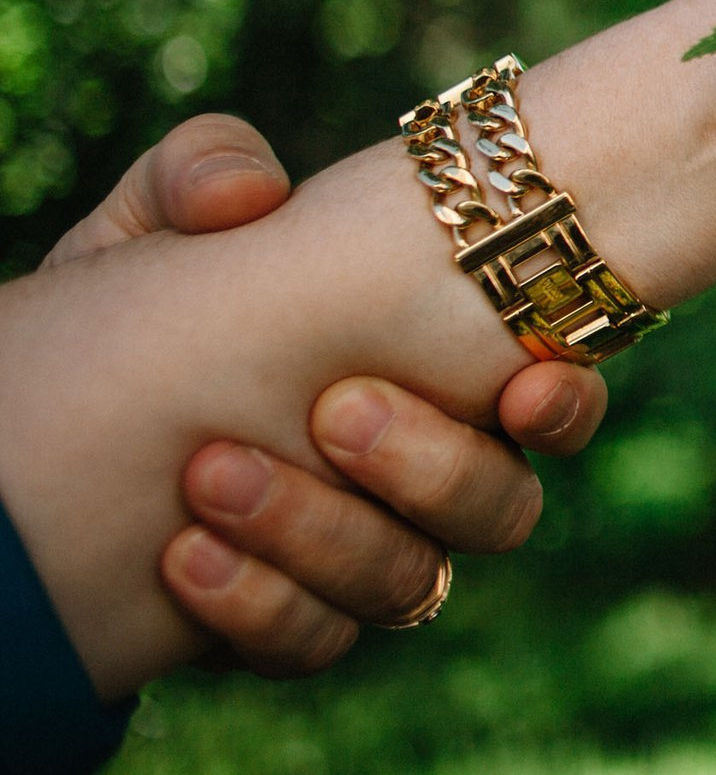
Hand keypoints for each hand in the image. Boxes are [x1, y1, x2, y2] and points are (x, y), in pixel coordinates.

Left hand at [45, 114, 608, 676]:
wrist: (57, 411)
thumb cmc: (141, 298)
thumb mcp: (151, 224)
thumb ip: (200, 168)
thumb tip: (254, 193)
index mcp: (440, 371)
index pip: (552, 401)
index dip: (564, 407)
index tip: (525, 388)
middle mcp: (427, 475)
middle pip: (501, 507)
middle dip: (433, 465)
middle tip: (336, 410)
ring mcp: (364, 555)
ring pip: (413, 582)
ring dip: (327, 534)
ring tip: (214, 476)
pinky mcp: (289, 620)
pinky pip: (315, 642)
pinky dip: (261, 606)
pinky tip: (186, 558)